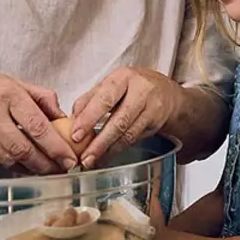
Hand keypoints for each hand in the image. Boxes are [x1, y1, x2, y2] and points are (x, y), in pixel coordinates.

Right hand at [0, 64, 76, 173]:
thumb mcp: (10, 80)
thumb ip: (39, 97)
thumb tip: (62, 116)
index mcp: (7, 93)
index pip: (37, 124)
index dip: (56, 145)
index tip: (70, 156)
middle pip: (24, 147)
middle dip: (47, 163)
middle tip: (63, 169)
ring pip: (10, 157)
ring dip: (32, 169)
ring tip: (49, 170)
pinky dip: (15, 166)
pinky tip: (28, 167)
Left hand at [70, 67, 184, 168]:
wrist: (168, 92)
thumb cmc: (134, 87)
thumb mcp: (112, 84)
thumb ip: (90, 98)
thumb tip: (72, 117)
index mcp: (123, 78)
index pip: (104, 99)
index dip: (89, 118)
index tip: (75, 135)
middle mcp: (140, 91)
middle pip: (119, 120)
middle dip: (100, 141)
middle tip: (85, 157)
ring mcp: (151, 108)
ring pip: (128, 133)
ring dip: (108, 150)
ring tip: (92, 161)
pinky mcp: (156, 123)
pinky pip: (134, 139)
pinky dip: (118, 150)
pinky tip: (106, 156)